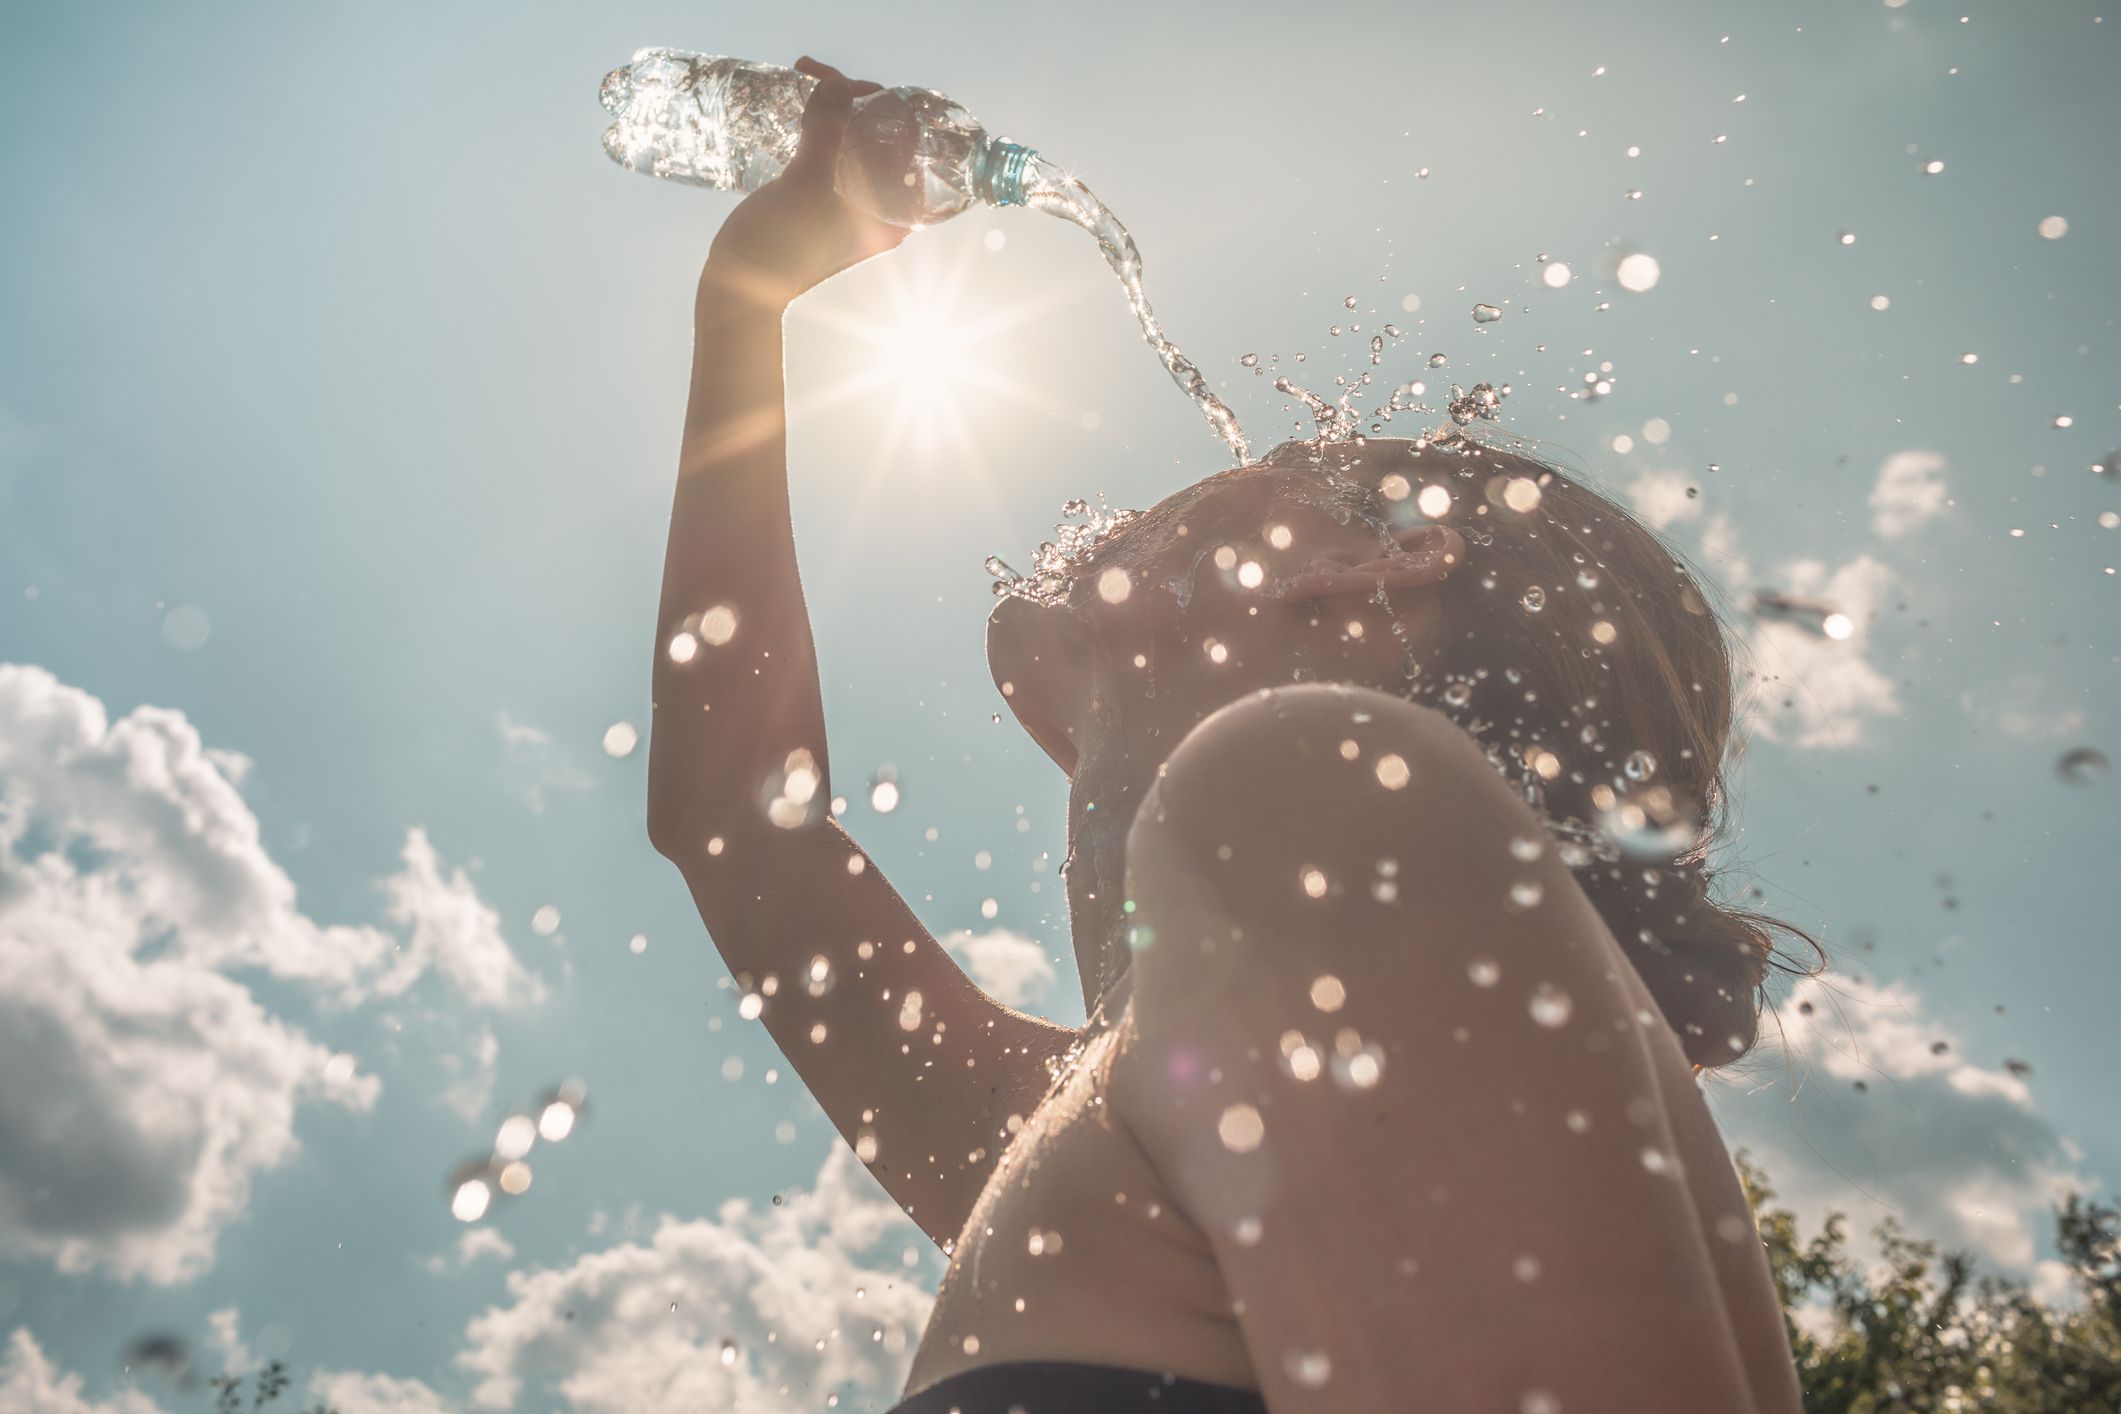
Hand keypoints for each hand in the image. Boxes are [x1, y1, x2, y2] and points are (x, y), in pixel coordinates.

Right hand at [702, 57, 912, 309]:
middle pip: (877, 138)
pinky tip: (800, 115)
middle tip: (813, 75)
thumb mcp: (807, 183)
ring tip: (805, 85)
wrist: (739, 291)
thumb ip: (827, 131)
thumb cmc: (780, 244)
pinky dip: (816, 133)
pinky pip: (828, 158)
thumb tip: (840, 84)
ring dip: (830, 113)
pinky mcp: (820, 207)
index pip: (901, 140)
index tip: (838, 82)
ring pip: (850, 145)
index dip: (874, 102)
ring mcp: (849, 209)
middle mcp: (879, 211)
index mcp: (892, 212)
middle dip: (850, 101)